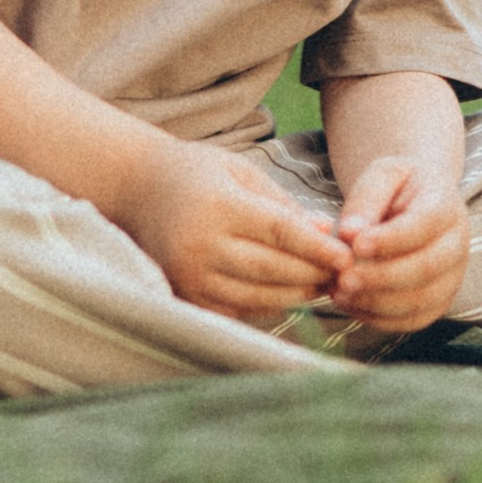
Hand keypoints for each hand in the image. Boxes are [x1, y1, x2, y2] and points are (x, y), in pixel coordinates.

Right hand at [120, 138, 346, 325]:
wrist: (136, 189)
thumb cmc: (196, 173)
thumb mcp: (240, 171)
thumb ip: (282, 203)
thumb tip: (325, 233)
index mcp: (219, 206)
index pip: (278, 233)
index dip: (315, 249)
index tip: (344, 256)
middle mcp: (202, 245)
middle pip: (272, 270)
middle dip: (313, 274)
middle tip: (345, 275)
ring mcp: (191, 276)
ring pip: (257, 297)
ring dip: (296, 295)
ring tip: (322, 285)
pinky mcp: (186, 297)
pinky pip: (237, 310)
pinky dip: (267, 305)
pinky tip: (287, 293)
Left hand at [323, 153, 470, 338]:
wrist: (418, 201)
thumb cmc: (397, 187)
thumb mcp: (382, 175)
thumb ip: (366, 199)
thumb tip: (349, 233)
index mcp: (446, 206)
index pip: (424, 226)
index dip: (390, 240)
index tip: (356, 245)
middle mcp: (457, 244)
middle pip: (425, 269)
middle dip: (380, 278)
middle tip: (343, 279)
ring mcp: (452, 277)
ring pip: (420, 301)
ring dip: (376, 303)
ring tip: (340, 293)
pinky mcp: (439, 302)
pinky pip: (413, 320)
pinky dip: (380, 319)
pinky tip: (352, 305)